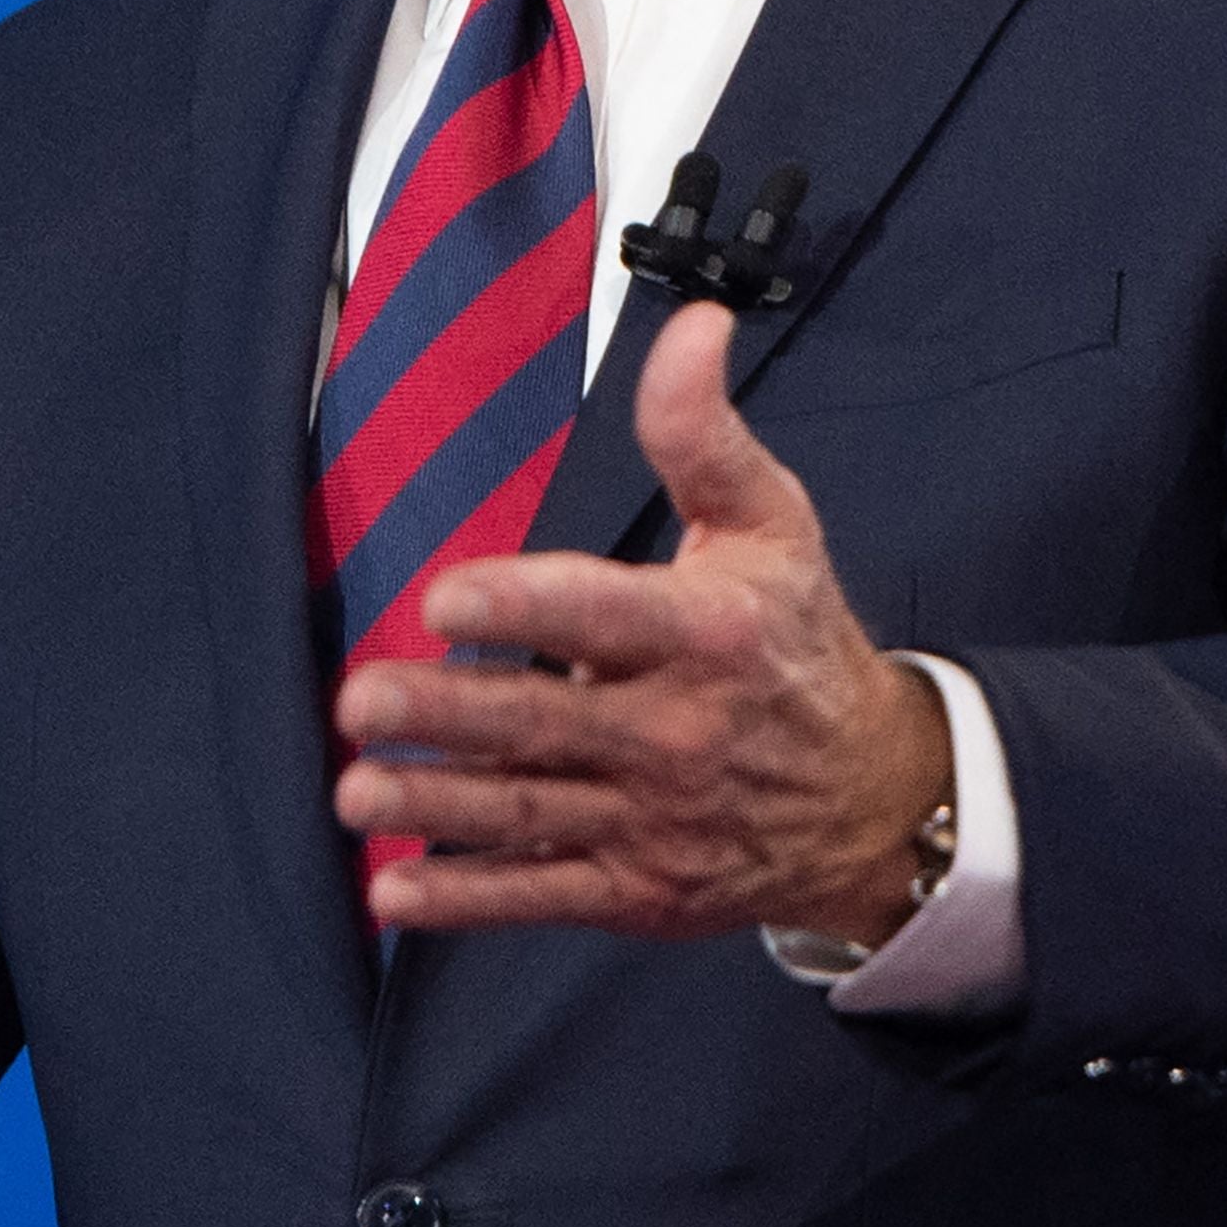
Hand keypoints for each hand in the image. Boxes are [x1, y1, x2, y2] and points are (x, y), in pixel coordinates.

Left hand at [334, 299, 951, 942]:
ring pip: (526, 812)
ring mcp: (652, 820)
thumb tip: (693, 326)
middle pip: (543, 723)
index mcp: (706, 635)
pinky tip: (396, 892)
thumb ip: (704, 431)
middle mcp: (676, 733)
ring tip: (356, 792)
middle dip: (446, 715)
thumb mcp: (770, 523)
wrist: (871, 797)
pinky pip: (541, 894)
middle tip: (361, 700)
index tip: (447, 596)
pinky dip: (468, 900)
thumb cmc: (795, 643)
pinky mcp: (636, 887)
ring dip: (433, 806)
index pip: (604, 617)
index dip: (525, 605)